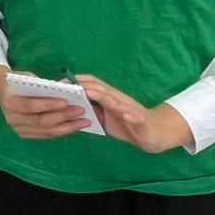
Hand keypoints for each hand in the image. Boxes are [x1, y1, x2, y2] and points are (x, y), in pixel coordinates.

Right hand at [0, 65, 92, 139]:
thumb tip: (64, 90)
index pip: (30, 106)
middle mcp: (12, 119)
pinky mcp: (26, 134)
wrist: (2, 90)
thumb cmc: (17, 81)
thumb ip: (41, 85)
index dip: (48, 105)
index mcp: (9, 102)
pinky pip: (47, 135)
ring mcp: (19, 129)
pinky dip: (62, 131)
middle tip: (80, 110)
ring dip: (67, 127)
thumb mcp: (26, 78)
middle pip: (40, 121)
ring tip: (83, 121)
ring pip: (46, 131)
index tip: (65, 101)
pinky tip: (75, 126)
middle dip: (62, 116)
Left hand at [77, 75, 193, 152]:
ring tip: (88, 93)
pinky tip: (124, 115)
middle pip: (101, 87)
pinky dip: (129, 115)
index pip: (92, 84)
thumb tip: (70, 107)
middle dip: (83, 85)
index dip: (76, 81)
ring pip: (115, 100)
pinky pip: (135, 117)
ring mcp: (130, 109)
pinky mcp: (140, 120)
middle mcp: (118, 99)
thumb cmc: (126, 123)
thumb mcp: (104, 117)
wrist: (154, 133)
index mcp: (109, 98)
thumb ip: (91, 110)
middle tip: (66, 86)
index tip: (59, 83)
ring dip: (102, 95)